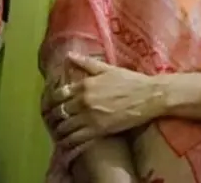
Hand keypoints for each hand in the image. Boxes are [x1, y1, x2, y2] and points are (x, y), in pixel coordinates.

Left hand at [45, 54, 167, 151]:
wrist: (150, 96)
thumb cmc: (131, 81)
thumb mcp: (108, 69)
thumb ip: (86, 63)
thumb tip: (68, 55)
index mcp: (85, 84)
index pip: (58, 95)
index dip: (51, 103)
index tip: (50, 108)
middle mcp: (84, 100)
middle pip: (59, 112)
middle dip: (53, 119)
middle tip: (52, 123)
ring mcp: (91, 116)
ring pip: (65, 127)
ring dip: (59, 132)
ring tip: (59, 135)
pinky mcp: (99, 130)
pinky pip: (76, 139)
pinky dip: (68, 142)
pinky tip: (68, 144)